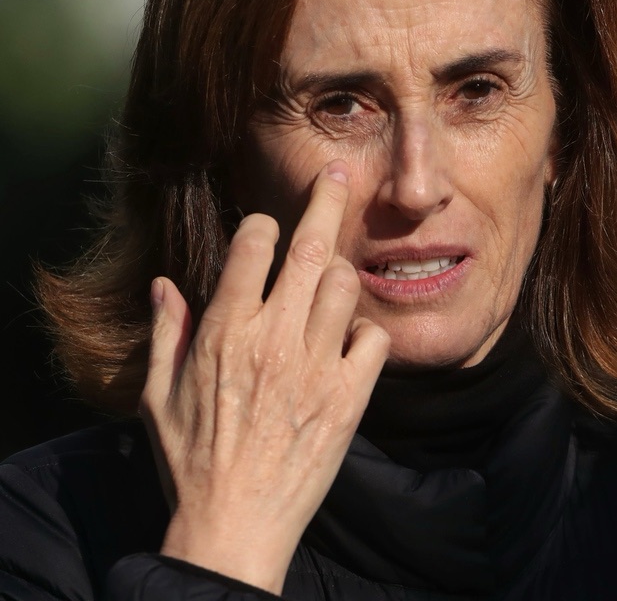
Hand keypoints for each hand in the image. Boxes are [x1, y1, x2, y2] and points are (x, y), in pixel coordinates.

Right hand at [139, 161, 389, 593]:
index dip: (262, 224)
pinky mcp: (348, 398)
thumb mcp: (157, 395)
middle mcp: (274, 339)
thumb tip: (164, 283)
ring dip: (340, 273)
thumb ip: (164, 332)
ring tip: (332, 277)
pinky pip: (373, 340)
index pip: (252, 246)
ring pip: (345, 286)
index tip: (267, 225)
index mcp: (225, 332)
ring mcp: (316, 367)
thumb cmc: (190, 460)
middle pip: (310, 248)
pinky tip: (349, 339)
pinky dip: (366, 332)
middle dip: (328, 200)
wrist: (234, 527)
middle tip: (340, 174)